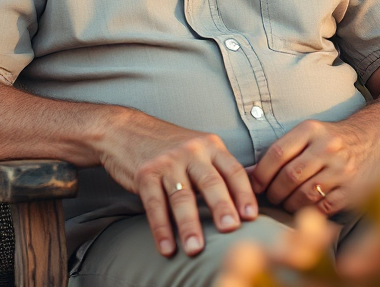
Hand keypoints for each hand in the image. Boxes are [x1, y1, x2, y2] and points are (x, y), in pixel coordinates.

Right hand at [95, 109, 257, 257]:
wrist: (128, 130)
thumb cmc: (171, 146)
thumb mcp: (200, 147)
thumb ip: (220, 167)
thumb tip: (251, 191)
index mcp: (211, 146)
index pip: (233, 170)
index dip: (244, 193)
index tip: (252, 216)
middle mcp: (192, 151)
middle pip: (210, 182)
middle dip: (221, 207)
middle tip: (230, 229)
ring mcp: (168, 162)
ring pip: (182, 196)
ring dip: (189, 225)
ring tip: (196, 249)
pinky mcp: (145, 173)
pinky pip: (155, 204)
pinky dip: (161, 229)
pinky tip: (167, 248)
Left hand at [249, 118, 379, 215]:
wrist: (375, 137)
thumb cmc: (332, 139)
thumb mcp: (309, 133)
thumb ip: (281, 151)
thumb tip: (245, 173)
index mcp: (312, 130)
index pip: (277, 153)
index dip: (260, 174)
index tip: (254, 186)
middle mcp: (327, 147)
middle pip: (289, 176)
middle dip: (274, 193)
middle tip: (270, 198)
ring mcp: (342, 169)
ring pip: (304, 194)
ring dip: (289, 204)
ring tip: (285, 204)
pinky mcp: (353, 189)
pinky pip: (323, 207)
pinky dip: (310, 212)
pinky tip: (304, 209)